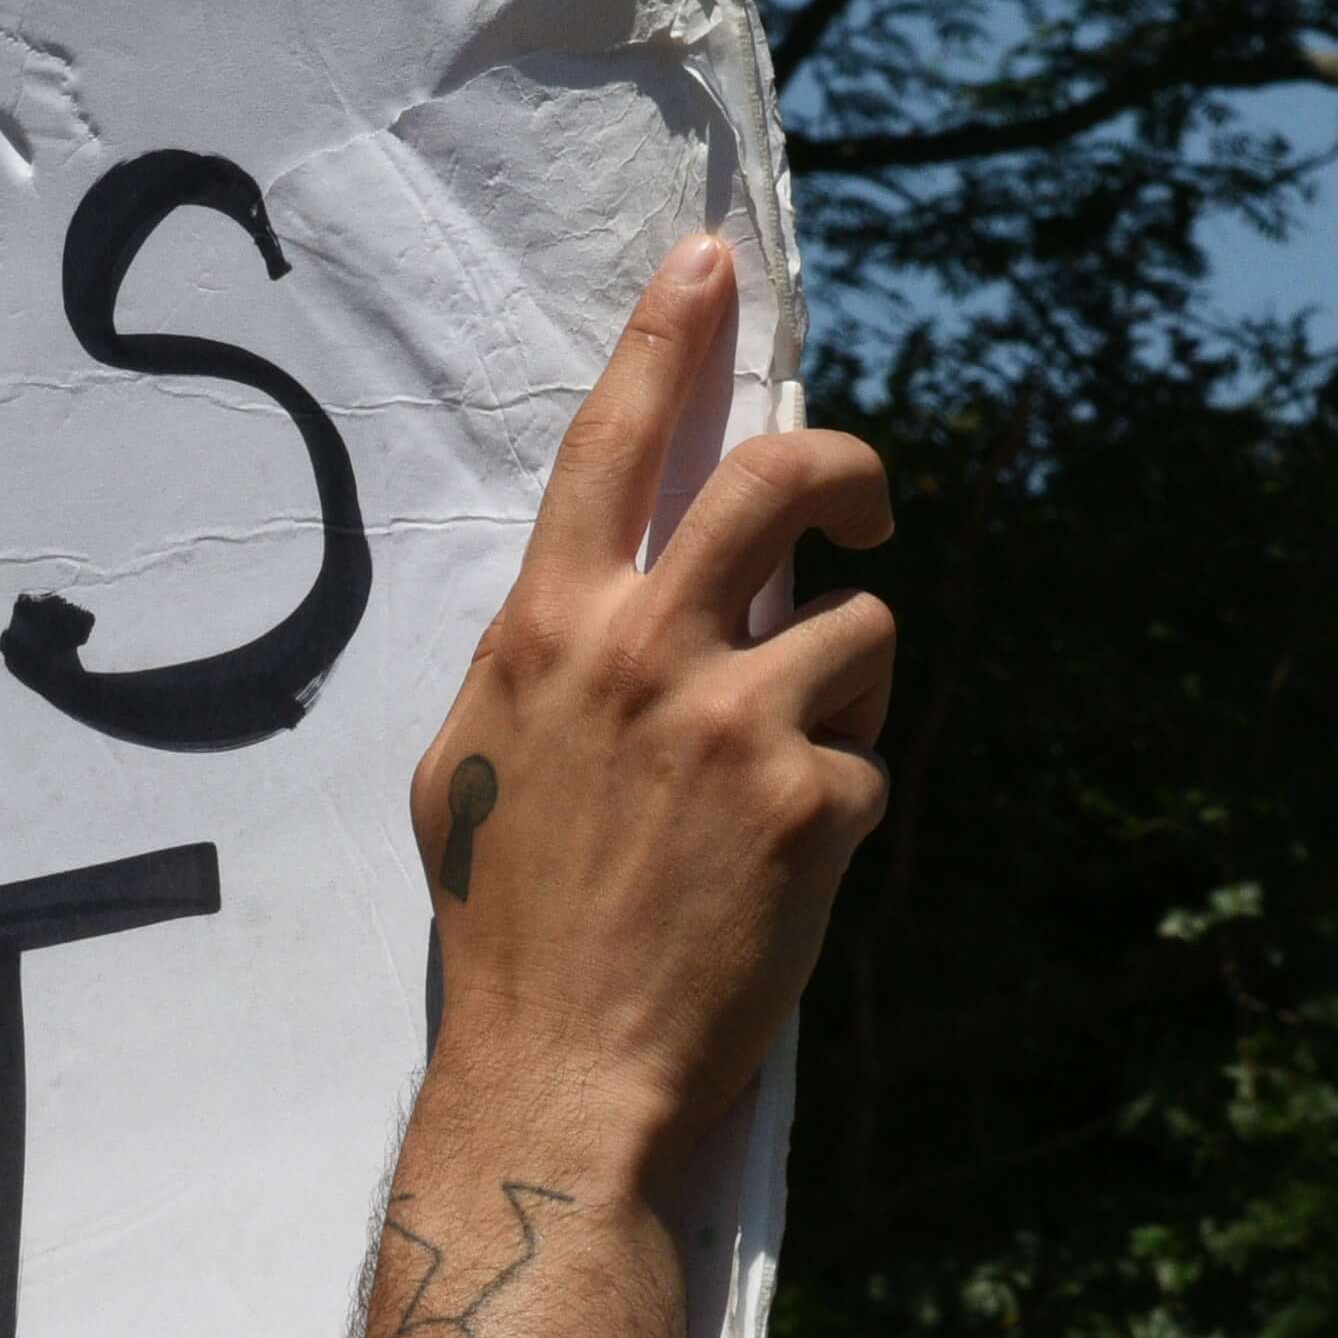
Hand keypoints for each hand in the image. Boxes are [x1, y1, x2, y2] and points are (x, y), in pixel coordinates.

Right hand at [410, 236, 893, 1162]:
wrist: (560, 1075)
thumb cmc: (508, 933)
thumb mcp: (473, 771)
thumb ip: (538, 671)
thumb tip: (592, 613)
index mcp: (547, 633)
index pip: (613, 447)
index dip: (668, 338)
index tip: (710, 262)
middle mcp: (640, 652)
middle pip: (780, 478)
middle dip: (846, 470)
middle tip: (864, 512)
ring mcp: (731, 720)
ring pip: (855, 630)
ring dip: (843, 696)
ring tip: (785, 781)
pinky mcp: (808, 798)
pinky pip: (865, 761)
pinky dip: (839, 812)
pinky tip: (779, 875)